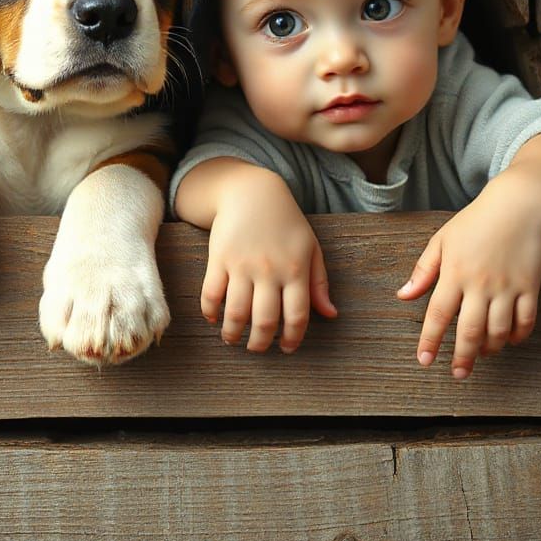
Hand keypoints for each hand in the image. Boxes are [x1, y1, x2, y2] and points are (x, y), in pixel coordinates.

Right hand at [202, 172, 336, 352]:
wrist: (251, 191)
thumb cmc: (285, 222)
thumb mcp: (310, 247)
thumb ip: (319, 283)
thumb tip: (330, 315)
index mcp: (295, 269)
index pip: (297, 316)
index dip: (292, 339)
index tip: (286, 348)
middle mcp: (269, 270)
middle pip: (264, 321)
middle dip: (259, 344)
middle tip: (256, 347)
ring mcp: (242, 264)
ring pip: (235, 313)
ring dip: (232, 334)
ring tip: (232, 338)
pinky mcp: (218, 258)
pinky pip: (211, 294)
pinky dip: (210, 312)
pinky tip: (214, 318)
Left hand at [396, 178, 540, 378]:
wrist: (517, 206)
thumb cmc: (475, 222)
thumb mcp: (442, 240)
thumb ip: (423, 270)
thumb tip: (403, 295)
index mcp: (454, 272)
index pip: (438, 314)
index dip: (430, 340)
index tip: (424, 361)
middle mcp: (480, 284)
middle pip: (470, 331)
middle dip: (462, 357)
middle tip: (457, 374)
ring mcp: (508, 287)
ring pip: (499, 331)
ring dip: (490, 349)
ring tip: (482, 354)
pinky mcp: (531, 287)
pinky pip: (526, 321)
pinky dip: (517, 336)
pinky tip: (508, 340)